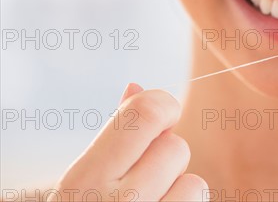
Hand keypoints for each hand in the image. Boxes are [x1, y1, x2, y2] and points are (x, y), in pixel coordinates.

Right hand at [48, 83, 206, 201]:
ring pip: (196, 183)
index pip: (147, 113)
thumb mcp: (80, 182)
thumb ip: (113, 136)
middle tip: (141, 180)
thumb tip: (137, 86)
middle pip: (176, 148)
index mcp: (86, 181)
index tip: (162, 116)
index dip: (162, 107)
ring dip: (179, 191)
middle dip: (163, 159)